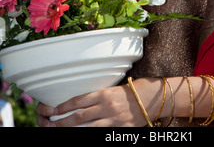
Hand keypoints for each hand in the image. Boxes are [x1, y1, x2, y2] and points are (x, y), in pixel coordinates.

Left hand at [36, 78, 163, 126]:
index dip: (64, 106)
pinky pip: (102, 134)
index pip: (78, 100)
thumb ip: (98, 97)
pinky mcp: (120, 130)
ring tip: (63, 131)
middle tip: (53, 124)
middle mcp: (107, 107)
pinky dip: (92, 135)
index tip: (54, 110)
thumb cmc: (130, 92)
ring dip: (73, 130)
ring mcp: (113, 120)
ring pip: (88, 128)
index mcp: (104, 94)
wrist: (150, 99)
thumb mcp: (112, 90)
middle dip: (63, 122)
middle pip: (79, 116)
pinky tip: (84, 135)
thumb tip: (80, 103)